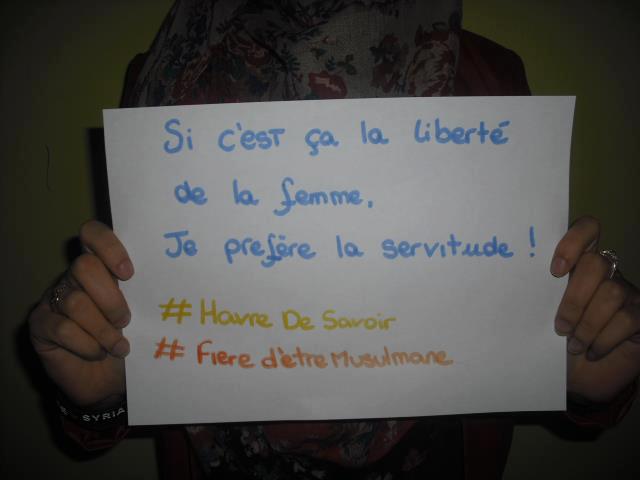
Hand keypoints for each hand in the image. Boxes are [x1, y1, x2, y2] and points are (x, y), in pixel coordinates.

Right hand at [28, 221, 132, 407]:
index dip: (109, 247)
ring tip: (119, 346)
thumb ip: (142, 292)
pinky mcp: (40, 326)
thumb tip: (168, 280)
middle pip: (84, 267)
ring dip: (103, 330)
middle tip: (125, 321)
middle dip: (111, 298)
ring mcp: (53, 300)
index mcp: (100, 266)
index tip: (129, 273)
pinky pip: (62, 329)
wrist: (108, 381)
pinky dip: (87, 345)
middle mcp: (73, 278)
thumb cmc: (128, 340)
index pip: (93, 234)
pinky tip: (98, 353)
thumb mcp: (141, 313)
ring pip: (75, 302)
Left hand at [552, 216, 639, 403]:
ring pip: (612, 292)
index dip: (574, 241)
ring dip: (587, 324)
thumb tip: (511, 283)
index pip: (587, 228)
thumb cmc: (555, 341)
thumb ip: (538, 294)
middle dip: (574, 299)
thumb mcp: (541, 315)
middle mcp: (608, 272)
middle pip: (596, 263)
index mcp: (579, 264)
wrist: (580, 377)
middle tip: (559, 327)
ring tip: (573, 344)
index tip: (554, 271)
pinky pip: (627, 319)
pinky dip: (603, 340)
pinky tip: (591, 352)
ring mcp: (628, 293)